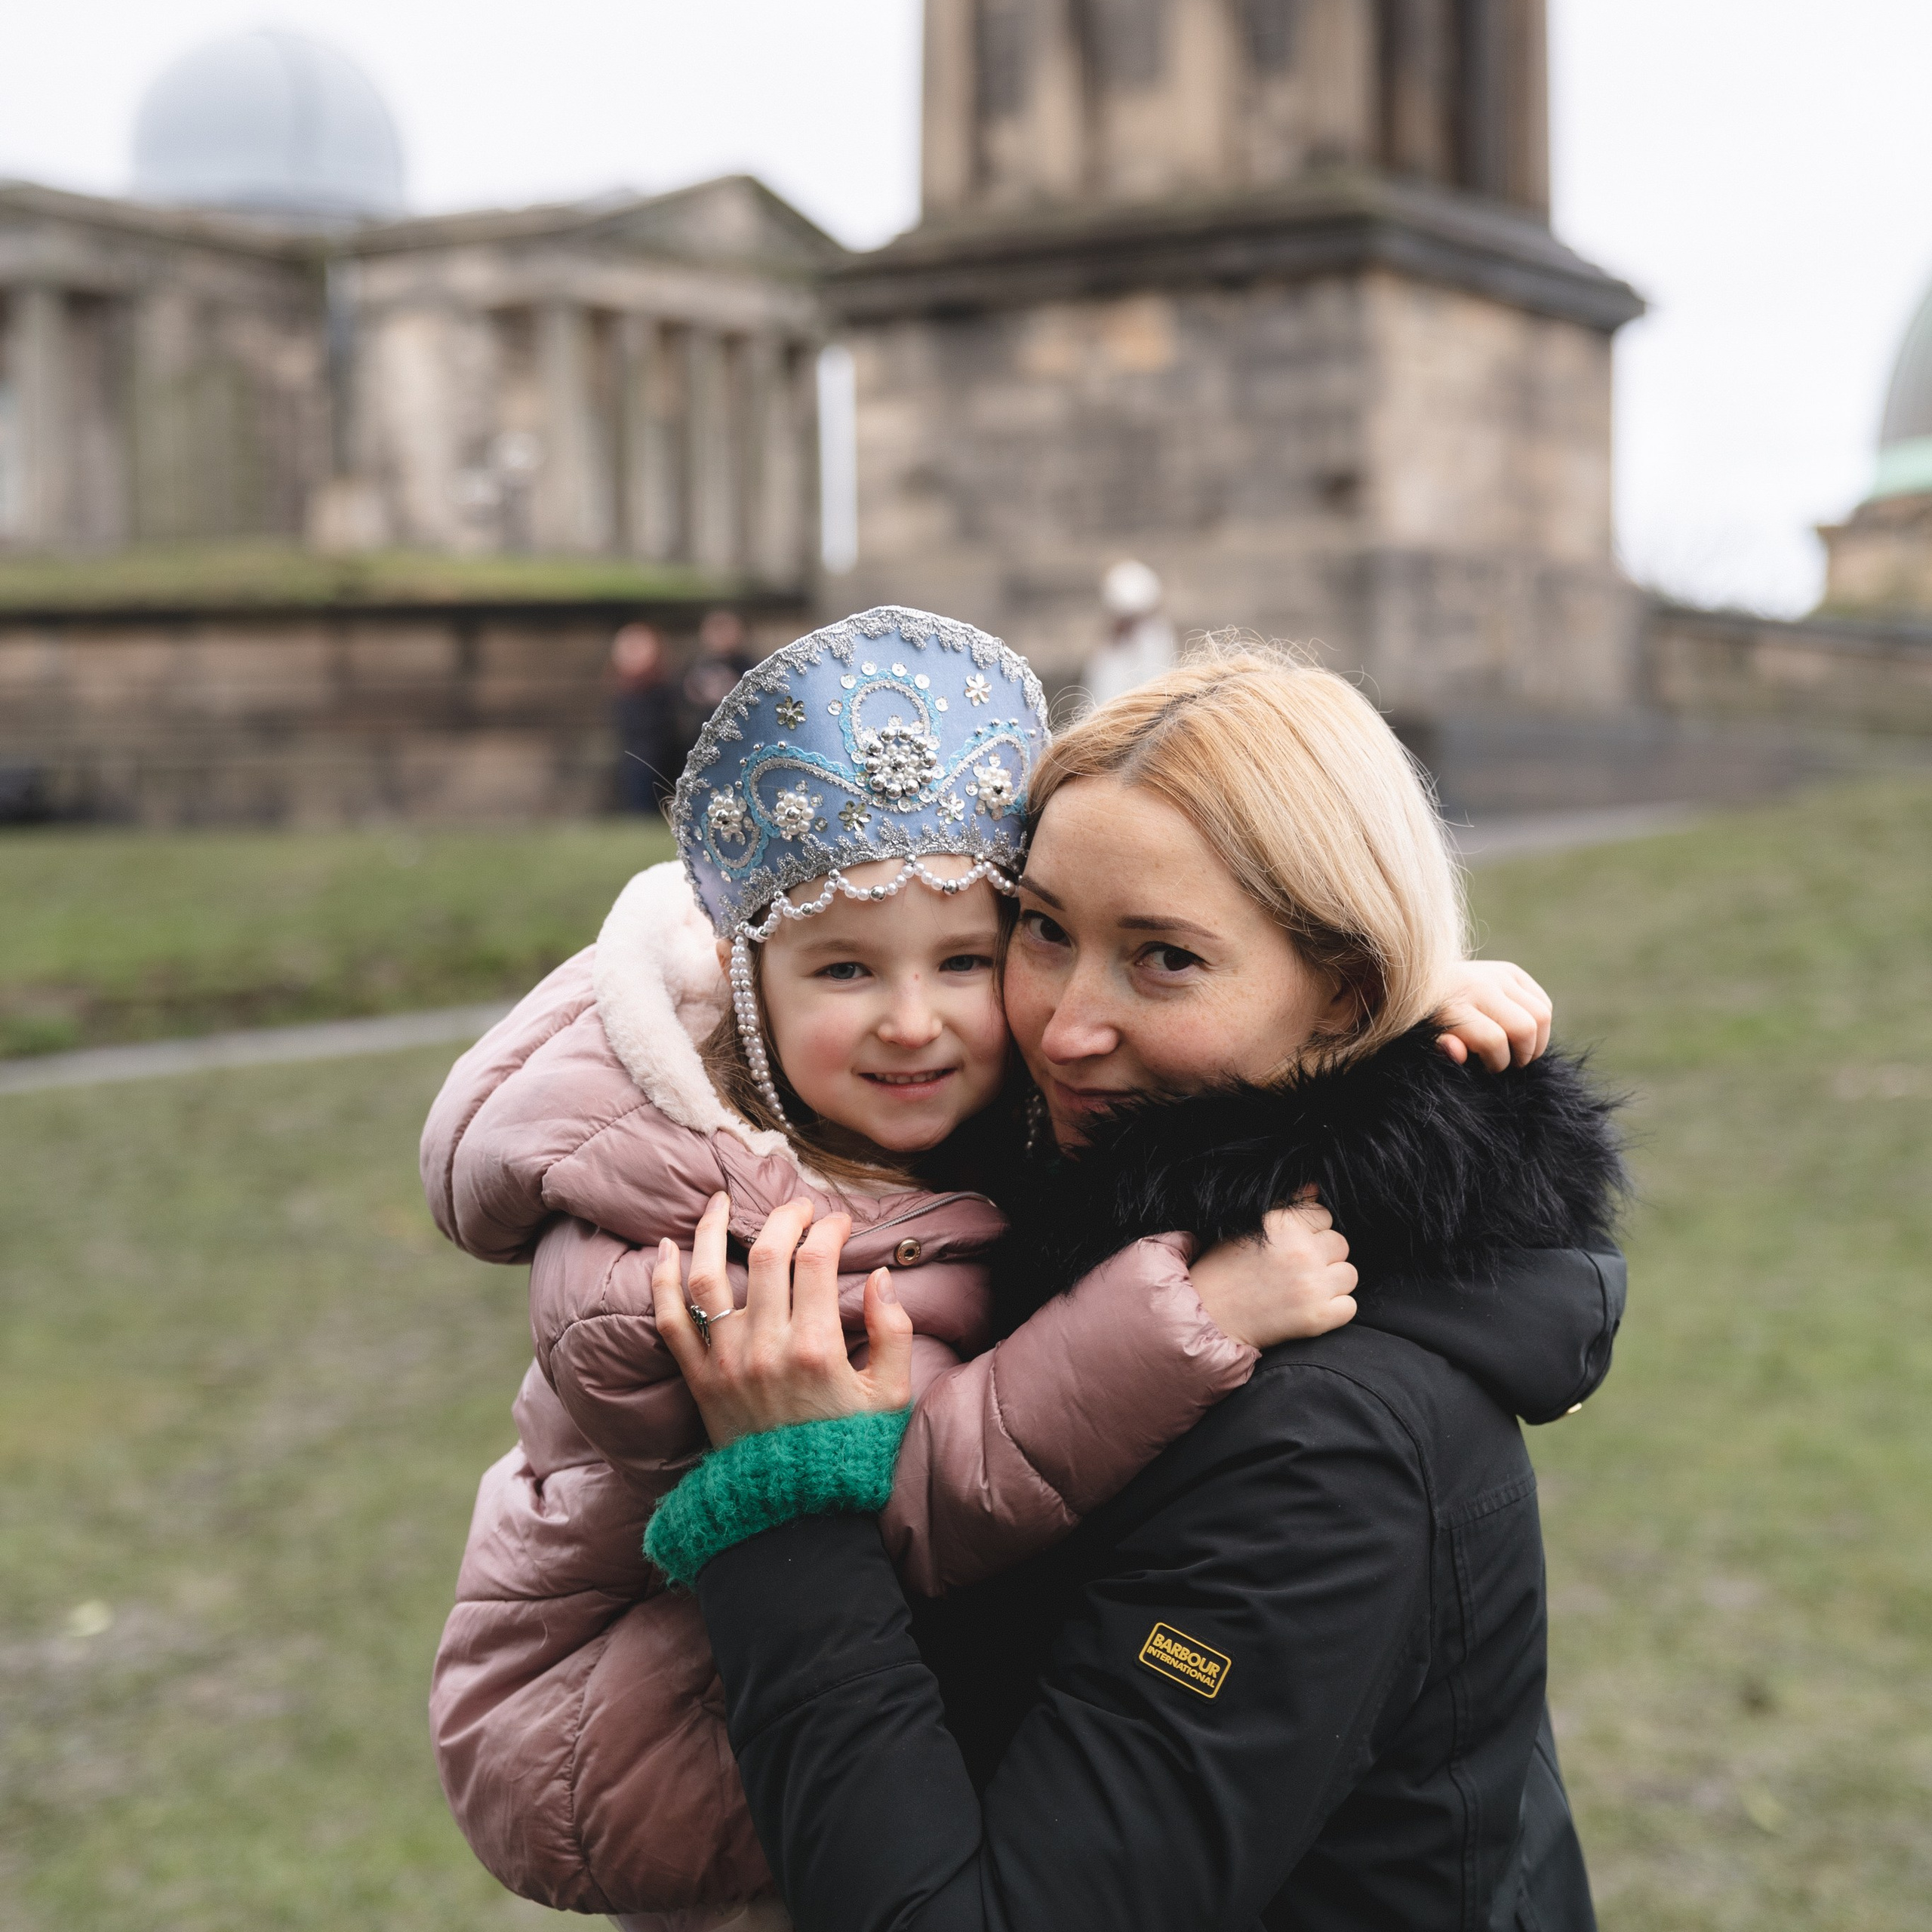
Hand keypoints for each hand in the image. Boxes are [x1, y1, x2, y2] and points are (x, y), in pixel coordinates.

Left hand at [651, 1191, 913, 1447]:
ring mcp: (726, 1363)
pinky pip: (670, 1321)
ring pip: (709, 1276)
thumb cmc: (848, 1450)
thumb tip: (882, 1278)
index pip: (817, 1259)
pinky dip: (664, 1280)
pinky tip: (669, 1247)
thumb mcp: (892, 1396)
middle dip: (785, 1217)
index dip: (829, 1228)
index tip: (838, 1222)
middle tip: (798, 1208)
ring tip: (722, 1201)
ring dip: (712, 1230)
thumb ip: (894, 1333)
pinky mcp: (699, 1381)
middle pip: (767, 1254)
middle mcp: (767, 1348)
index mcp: (817, 1348)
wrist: (794, 1512)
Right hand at [1190, 1195, 1357, 1350]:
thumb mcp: (1250, 1227)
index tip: (1291, 1247)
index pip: (1324, 1216)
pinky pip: (1349, 1306)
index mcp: (1283, 1224)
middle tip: (1295, 1270)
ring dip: (1331, 1282)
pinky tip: (1308, 1308)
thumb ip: (1286, 1204)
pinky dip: (1333, 1310)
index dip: (1309, 1233)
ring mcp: (1312, 1285)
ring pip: (1348, 1274)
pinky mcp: (1318, 1316)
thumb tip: (1316, 1188)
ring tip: (1302, 1289)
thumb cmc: (1225, 1269)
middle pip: (1340, 1244)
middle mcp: (1301, 1251)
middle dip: (1322, 1256)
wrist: (1208, 1315)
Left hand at [1435, 959, 1552, 1069]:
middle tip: (1509, 1063)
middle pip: (1525, 1028)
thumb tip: (1457, 1052)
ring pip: (1541, 1015)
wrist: (1423, 984)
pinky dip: (1540, 1024)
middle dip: (1522, 1055)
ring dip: (1536, 1042)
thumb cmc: (1429, 1021)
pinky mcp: (1511, 971)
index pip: (1494, 1040)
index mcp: (1454, 1005)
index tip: (1487, 1067)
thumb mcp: (1428, 1039)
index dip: (1497, 1063)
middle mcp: (1479, 985)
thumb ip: (1443, 1048)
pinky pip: (1543, 1003)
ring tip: (1519, 1051)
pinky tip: (1522, 1034)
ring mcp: (1498, 975)